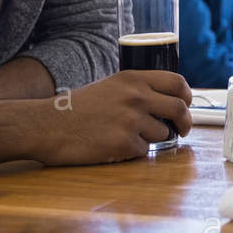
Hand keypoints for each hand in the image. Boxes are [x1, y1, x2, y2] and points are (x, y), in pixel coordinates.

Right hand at [30, 70, 192, 165]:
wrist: (46, 126)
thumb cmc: (77, 109)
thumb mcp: (110, 87)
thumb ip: (138, 90)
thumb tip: (168, 102)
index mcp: (133, 79)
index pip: (177, 83)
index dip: (187, 96)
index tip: (187, 105)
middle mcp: (136, 97)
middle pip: (179, 109)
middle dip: (185, 122)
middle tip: (182, 130)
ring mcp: (131, 120)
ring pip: (162, 134)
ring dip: (151, 139)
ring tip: (126, 136)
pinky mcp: (123, 143)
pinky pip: (143, 152)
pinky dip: (132, 152)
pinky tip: (113, 146)